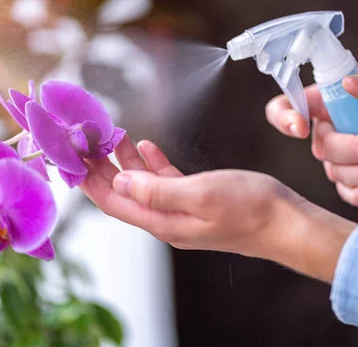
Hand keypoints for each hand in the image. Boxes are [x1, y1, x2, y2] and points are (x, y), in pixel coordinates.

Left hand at [80, 135, 354, 282]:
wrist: (286, 223)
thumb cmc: (250, 209)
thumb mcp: (201, 194)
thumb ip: (158, 189)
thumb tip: (121, 180)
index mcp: (163, 221)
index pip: (114, 201)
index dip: (89, 180)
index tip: (70, 156)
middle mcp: (167, 219)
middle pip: (123, 193)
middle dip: (100, 168)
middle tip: (83, 141)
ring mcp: (182, 210)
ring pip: (142, 185)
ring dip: (125, 162)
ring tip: (112, 135)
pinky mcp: (197, 200)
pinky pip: (165, 182)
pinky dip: (152, 164)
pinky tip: (147, 146)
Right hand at [266, 67, 357, 206]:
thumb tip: (350, 83)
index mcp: (328, 102)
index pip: (286, 107)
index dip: (284, 118)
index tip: (302, 128)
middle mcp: (329, 131)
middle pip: (322, 147)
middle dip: (355, 148)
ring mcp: (341, 159)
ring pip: (336, 172)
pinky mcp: (355, 181)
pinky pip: (347, 193)